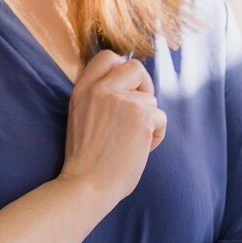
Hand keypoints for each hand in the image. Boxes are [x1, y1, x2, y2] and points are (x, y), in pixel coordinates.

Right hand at [59, 50, 167, 206]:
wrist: (86, 185)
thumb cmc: (86, 160)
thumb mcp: (81, 117)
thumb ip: (99, 97)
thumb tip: (131, 85)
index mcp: (82, 90)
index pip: (106, 57)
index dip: (121, 68)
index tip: (126, 87)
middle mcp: (100, 90)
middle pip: (135, 67)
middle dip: (144, 85)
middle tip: (141, 108)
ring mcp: (121, 100)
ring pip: (150, 100)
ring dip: (148, 120)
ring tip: (134, 142)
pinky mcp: (140, 116)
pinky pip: (161, 118)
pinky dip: (156, 135)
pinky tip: (142, 149)